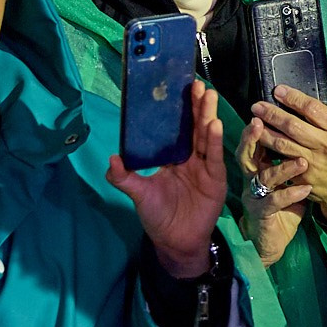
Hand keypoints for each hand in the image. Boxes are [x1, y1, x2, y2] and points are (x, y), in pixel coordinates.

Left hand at [107, 81, 225, 276]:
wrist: (176, 242)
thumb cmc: (157, 216)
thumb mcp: (137, 194)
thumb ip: (124, 177)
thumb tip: (112, 158)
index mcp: (171, 157)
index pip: (175, 129)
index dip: (178, 111)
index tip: (179, 89)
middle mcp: (189, 158)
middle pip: (193, 128)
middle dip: (197, 106)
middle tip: (198, 85)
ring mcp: (204, 166)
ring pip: (205, 137)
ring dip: (207, 117)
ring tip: (208, 97)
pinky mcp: (215, 178)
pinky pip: (214, 156)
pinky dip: (215, 141)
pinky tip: (214, 125)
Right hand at [236, 116, 311, 265]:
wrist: (274, 238)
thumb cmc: (283, 202)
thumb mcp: (288, 176)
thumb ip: (294, 153)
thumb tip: (310, 126)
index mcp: (258, 166)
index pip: (253, 142)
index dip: (255, 126)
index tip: (262, 109)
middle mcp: (252, 178)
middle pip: (246, 155)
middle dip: (251, 138)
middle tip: (260, 123)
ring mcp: (255, 196)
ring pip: (263, 178)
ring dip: (282, 168)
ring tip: (302, 161)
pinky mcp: (262, 214)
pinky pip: (274, 202)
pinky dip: (290, 194)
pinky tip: (305, 190)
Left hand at [250, 82, 326, 221]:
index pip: (312, 108)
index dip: (292, 97)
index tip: (278, 90)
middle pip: (293, 125)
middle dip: (272, 114)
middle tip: (257, 105)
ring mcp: (314, 162)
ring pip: (283, 144)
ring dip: (265, 132)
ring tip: (253, 121)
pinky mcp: (304, 177)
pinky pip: (282, 160)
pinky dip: (269, 151)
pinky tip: (259, 142)